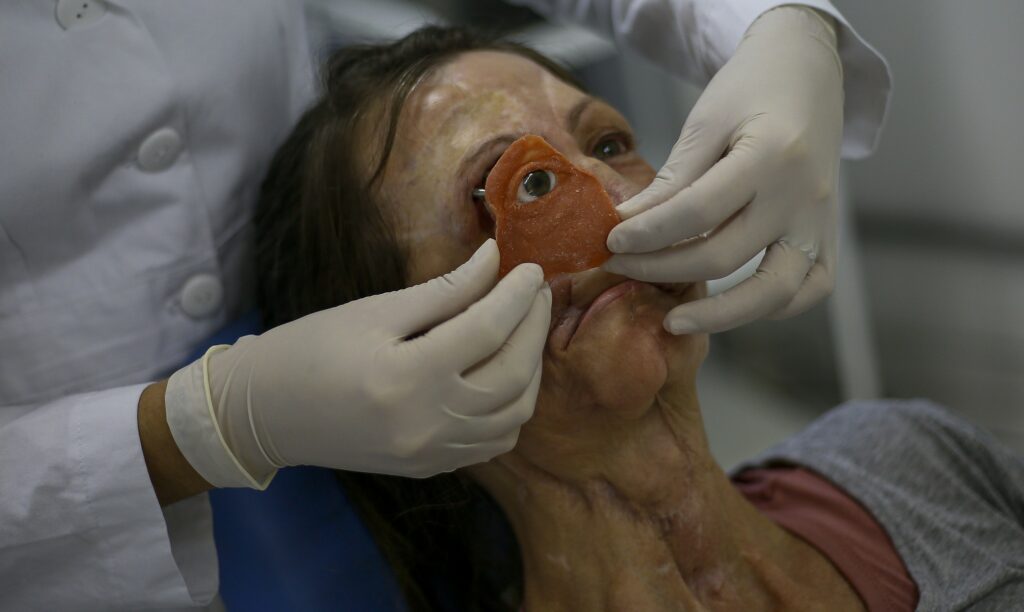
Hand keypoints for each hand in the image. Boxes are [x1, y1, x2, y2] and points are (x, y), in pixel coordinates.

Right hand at [167, 239, 551, 484]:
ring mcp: (432, 453)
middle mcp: (427, 423)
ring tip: (525, 329)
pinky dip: (513, 406)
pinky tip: (505, 374)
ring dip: (531, 368)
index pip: (488, 329)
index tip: (531, 268)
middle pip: (513, 373)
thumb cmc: (312, 349)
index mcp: (407, 375)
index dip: (517, 294)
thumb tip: (494, 259)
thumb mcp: (374, 310)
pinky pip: (494, 441)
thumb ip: (442, 290)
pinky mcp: (431, 468)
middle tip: (537, 292)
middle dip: (534, 326)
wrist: (265, 414)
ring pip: (514, 414)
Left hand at [604, 7, 842, 334]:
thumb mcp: (705, 121)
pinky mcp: (829, 234)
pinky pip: (809, 288)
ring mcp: (821, 221)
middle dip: (661, 268)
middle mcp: (802, 196)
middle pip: (724, 256)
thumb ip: (672, 180)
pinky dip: (773, 307)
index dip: (647, 234)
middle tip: (619, 267)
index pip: (697, 212)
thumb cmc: (751, 86)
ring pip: (775, 292)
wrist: (808, 69)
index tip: (610, 242)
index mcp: (771, 156)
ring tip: (672, 322)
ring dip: (719, 315)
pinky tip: (731, 306)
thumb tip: (626, 227)